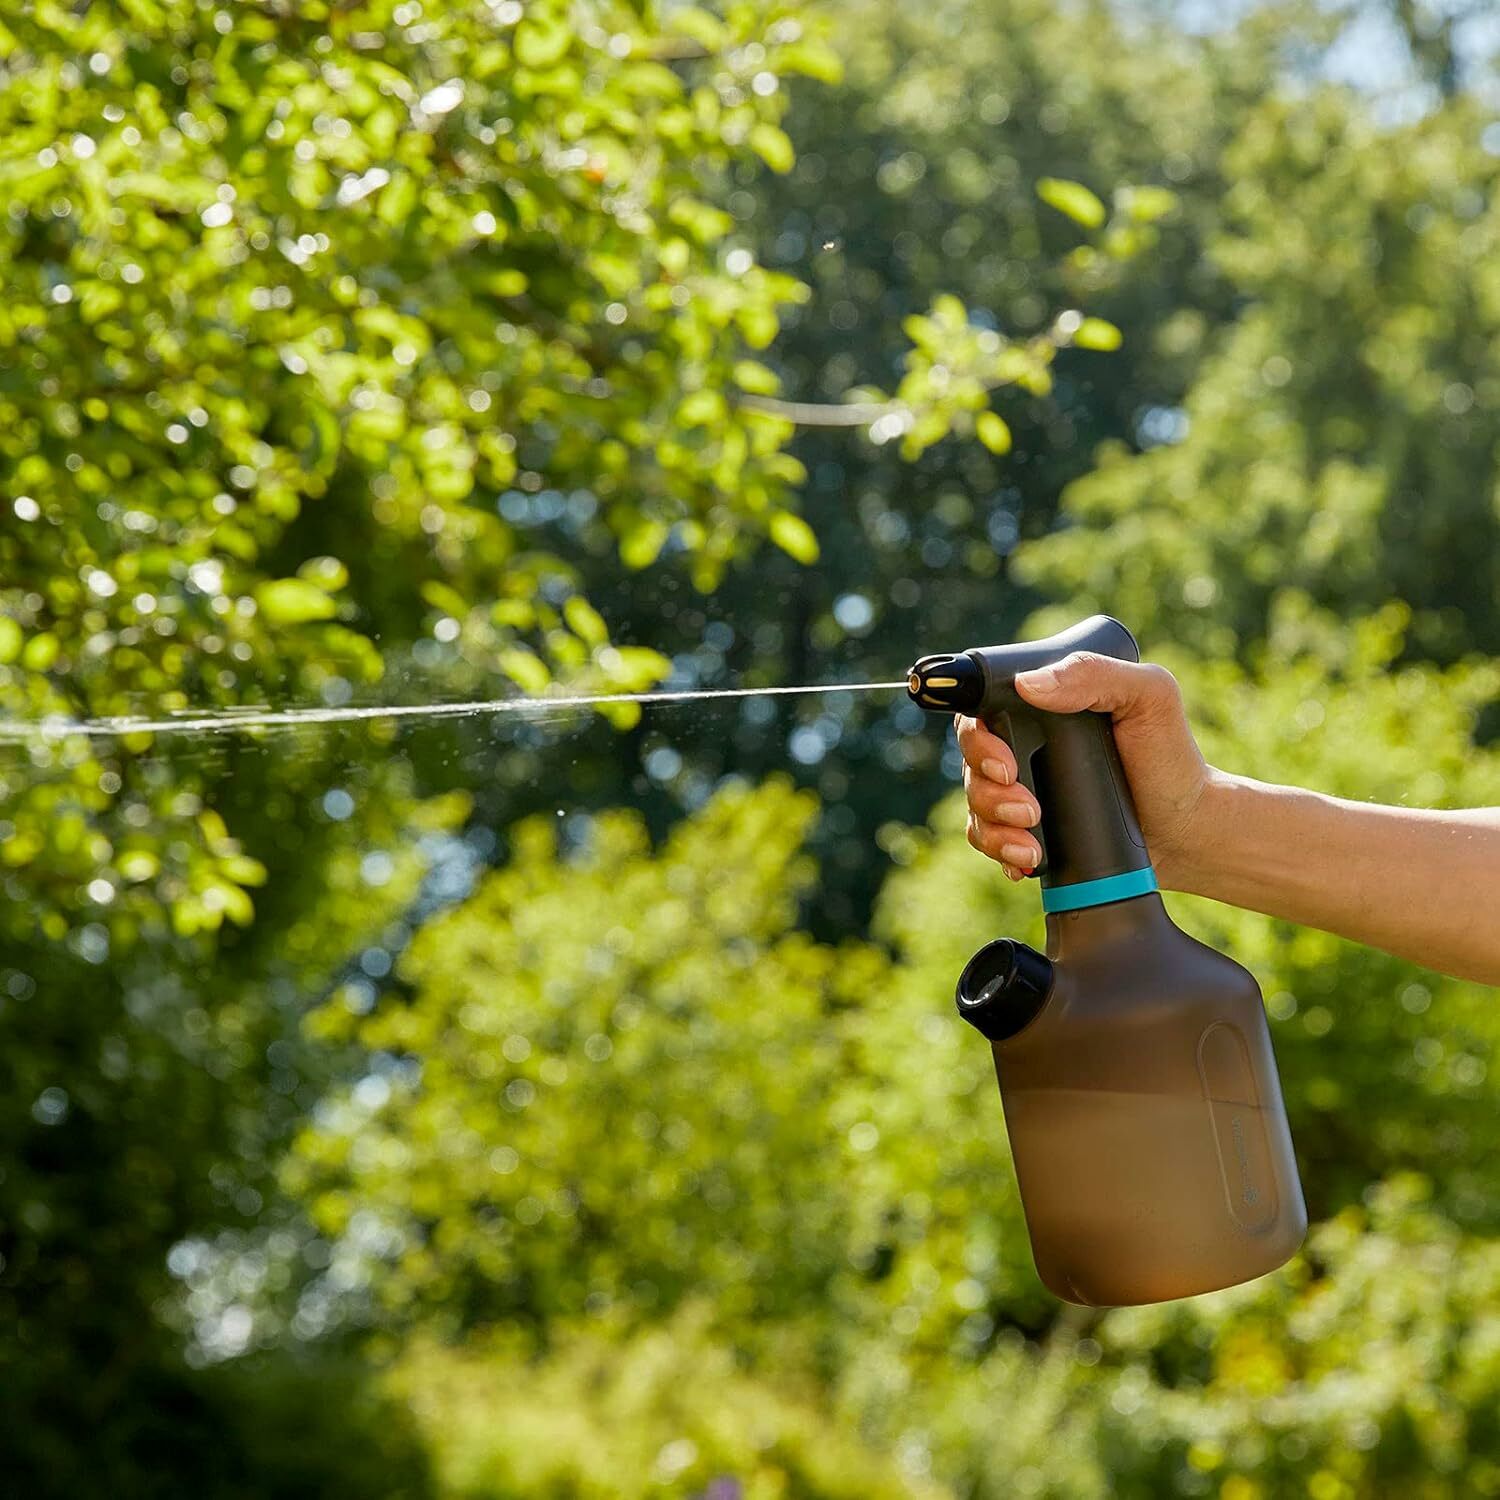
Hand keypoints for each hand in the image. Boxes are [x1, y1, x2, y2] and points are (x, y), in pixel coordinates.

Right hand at [955, 652, 1213, 886]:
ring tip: (1032, 842)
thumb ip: (1095, 674)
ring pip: (975, 806)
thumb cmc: (1170, 756)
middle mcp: (1025, 745)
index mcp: (1043, 706)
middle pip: (970, 763)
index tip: (1004, 765)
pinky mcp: (1027, 829)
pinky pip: (989, 841)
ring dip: (994, 827)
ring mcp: (1023, 789)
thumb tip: (1030, 684)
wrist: (1187, 828)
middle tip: (1029, 808)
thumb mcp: (1148, 697)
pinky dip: (1000, 853)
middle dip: (987, 791)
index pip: (980, 712)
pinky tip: (1026, 860)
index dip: (977, 740)